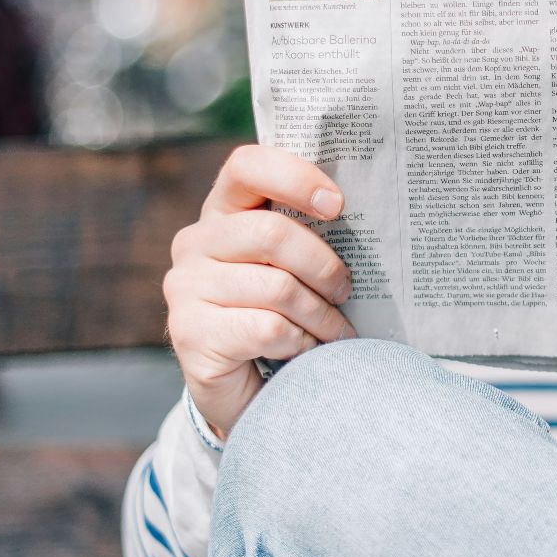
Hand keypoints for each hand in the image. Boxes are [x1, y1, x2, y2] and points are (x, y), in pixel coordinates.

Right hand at [164, 145, 356, 438]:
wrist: (248, 390)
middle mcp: (194, 242)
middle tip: (346, 290)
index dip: (294, 177)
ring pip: (277, 287)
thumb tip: (371, 212)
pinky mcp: (190, 333)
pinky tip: (306, 351)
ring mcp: (185, 288)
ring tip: (335, 332)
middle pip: (272, 233)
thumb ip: (309, 233)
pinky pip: (268, 328)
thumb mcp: (294, 267)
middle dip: (324, 266)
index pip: (246, 165)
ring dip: (321, 315)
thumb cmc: (283, 315)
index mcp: (223, 212)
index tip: (338, 205)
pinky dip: (302, 342)